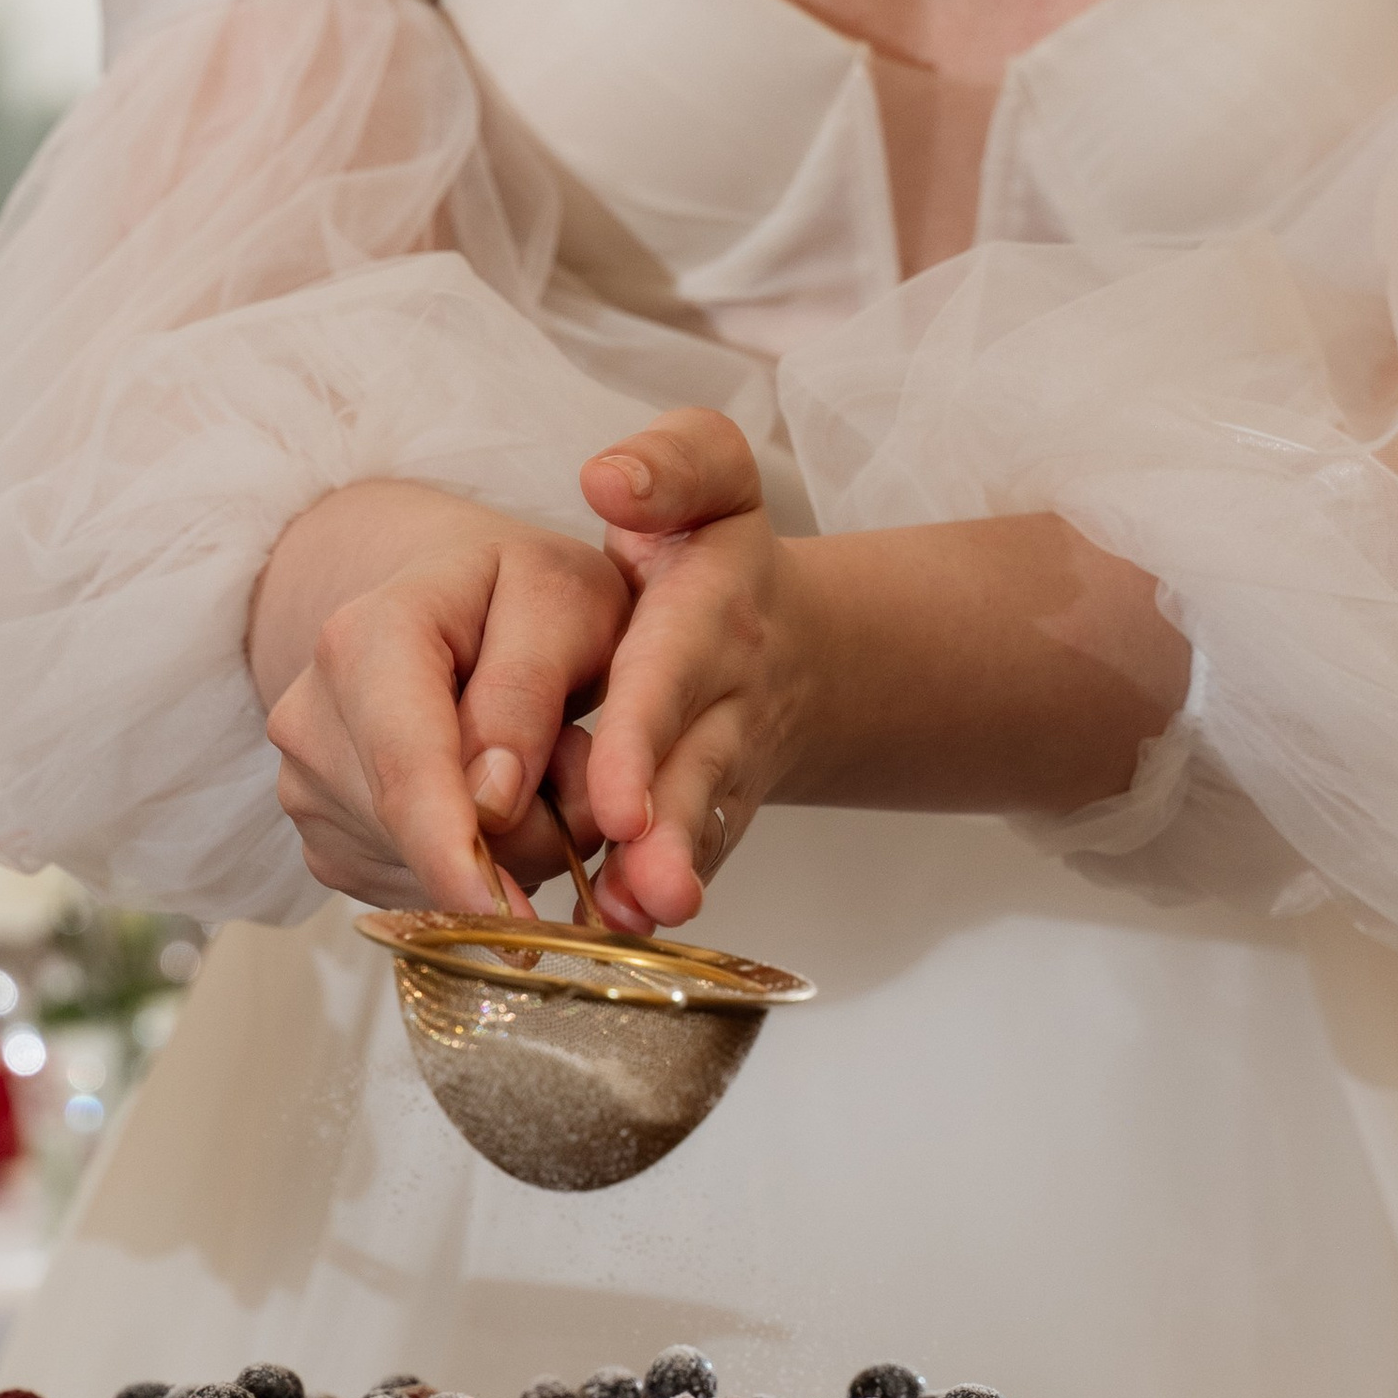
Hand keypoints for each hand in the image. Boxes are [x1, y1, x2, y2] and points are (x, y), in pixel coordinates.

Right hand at [256, 484, 634, 909]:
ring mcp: (306, 793)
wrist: (440, 599)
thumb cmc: (515, 591)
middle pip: (428, 837)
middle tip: (570, 754)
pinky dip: (472, 866)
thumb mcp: (562, 598)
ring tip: (519, 766)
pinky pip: (418, 892)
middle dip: (525, 830)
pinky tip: (479, 801)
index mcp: (362, 640)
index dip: (459, 857)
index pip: (407, 772)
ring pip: (429, 875)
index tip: (510, 923)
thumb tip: (491, 801)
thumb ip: (530, 689)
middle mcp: (309, 723)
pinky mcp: (325, 847)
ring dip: (507, 848)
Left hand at [576, 407, 810, 930]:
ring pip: (695, 826)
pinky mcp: (711, 815)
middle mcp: (723, 699)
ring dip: (666, 874)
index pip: (667, 673)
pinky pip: (690, 858)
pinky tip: (624, 932)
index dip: (639, 736)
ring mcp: (722, 766)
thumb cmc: (713, 558)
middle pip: (692, 768)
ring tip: (635, 918)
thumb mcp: (709, 478)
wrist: (790, 646)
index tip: (611, 796)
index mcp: (706, 616)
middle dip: (664, 825)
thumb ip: (669, 465)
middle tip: (638, 878)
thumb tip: (606, 476)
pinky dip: (658, 896)